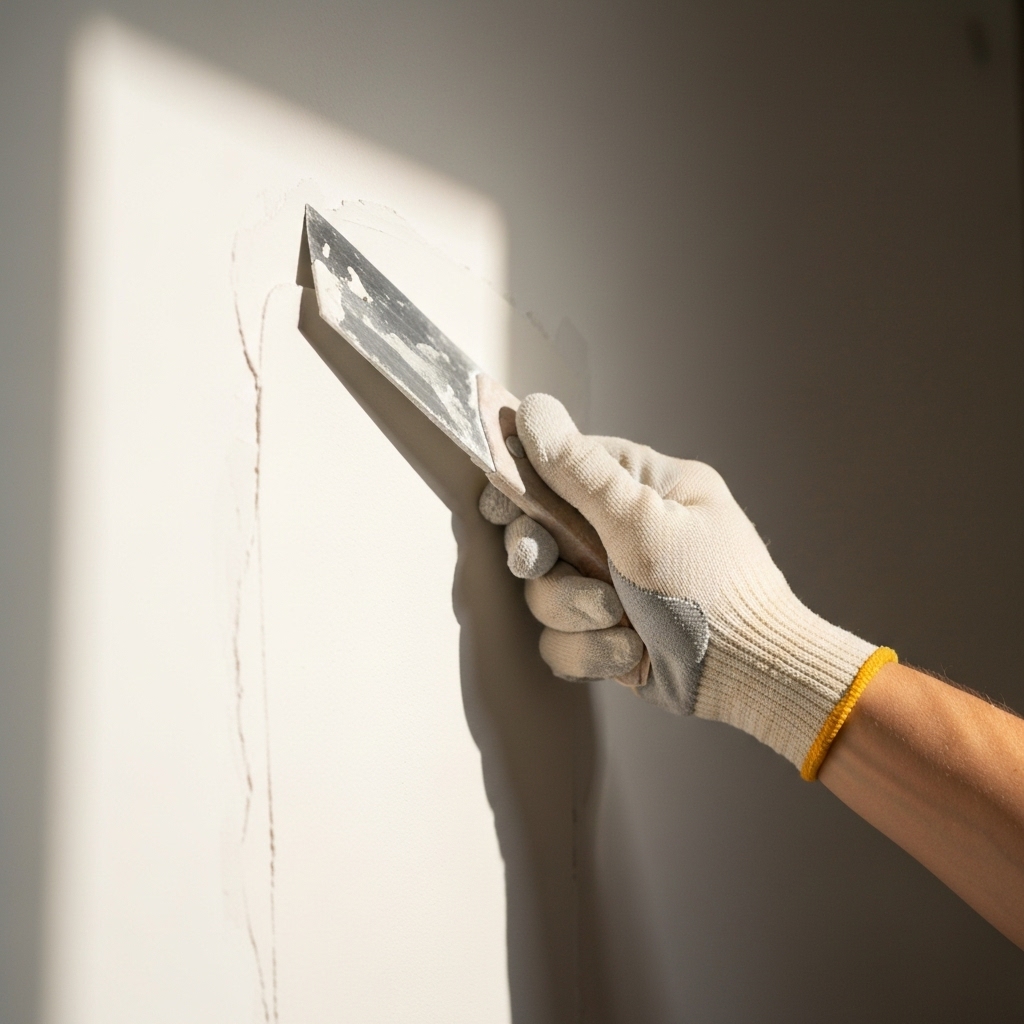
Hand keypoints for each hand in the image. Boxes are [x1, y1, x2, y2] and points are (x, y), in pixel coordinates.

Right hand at [479, 394, 891, 777]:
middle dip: (543, 557)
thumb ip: (581, 473)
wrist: (752, 678)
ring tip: (619, 618)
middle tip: (542, 562)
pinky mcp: (606, 632)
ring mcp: (613, 583)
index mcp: (644, 486)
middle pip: (540, 532)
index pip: (562, 465)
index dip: (522, 482)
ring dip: (575, 610)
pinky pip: (562, 639)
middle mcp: (624, 530)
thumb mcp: (644, 525)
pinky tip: (631, 652)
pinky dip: (591, 651)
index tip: (501, 503)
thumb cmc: (713, 593)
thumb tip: (533, 409)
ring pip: (545, 591)